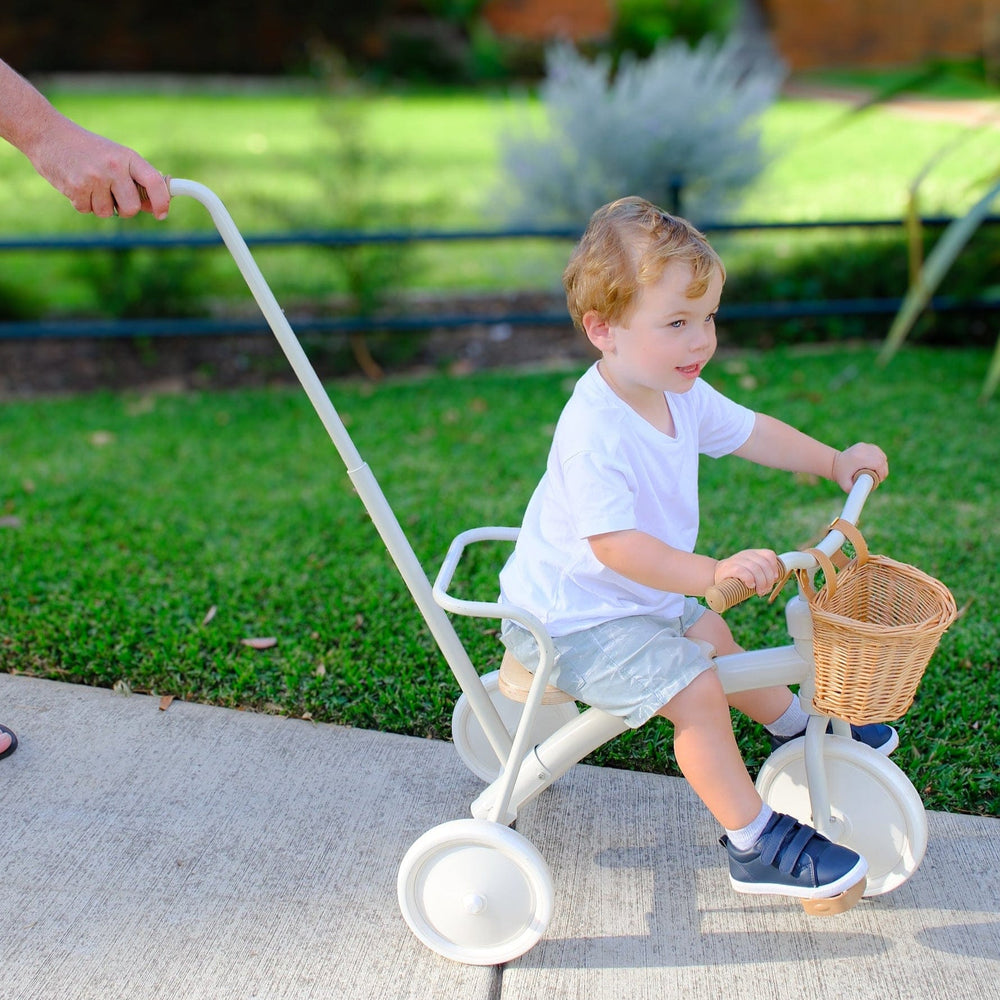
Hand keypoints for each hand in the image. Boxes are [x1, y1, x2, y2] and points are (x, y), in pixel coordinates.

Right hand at [30, 116, 169, 219]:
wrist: (47, 134)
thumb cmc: (87, 149)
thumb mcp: (115, 156)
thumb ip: (135, 180)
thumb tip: (153, 207)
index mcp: (128, 157)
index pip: (155, 183)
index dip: (162, 202)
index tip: (161, 214)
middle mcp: (114, 167)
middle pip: (131, 208)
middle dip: (124, 209)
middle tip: (113, 196)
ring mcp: (94, 178)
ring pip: (107, 213)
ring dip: (99, 205)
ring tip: (90, 184)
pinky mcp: (76, 187)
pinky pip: (87, 210)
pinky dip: (83, 203)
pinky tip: (77, 184)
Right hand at [714, 548, 780, 596]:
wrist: (714, 576)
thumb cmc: (736, 577)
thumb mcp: (750, 571)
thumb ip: (761, 573)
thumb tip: (776, 580)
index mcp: (752, 554)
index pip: (769, 555)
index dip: (774, 567)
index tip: (774, 579)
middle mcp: (745, 554)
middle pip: (763, 564)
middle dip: (768, 580)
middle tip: (765, 590)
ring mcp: (736, 560)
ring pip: (755, 568)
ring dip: (761, 582)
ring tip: (760, 592)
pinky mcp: (728, 568)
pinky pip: (743, 571)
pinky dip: (749, 579)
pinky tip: (750, 586)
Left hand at [831, 443, 888, 492]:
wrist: (833, 463)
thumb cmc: (841, 476)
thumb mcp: (846, 486)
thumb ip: (855, 492)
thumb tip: (866, 493)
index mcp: (858, 458)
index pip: (877, 463)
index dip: (882, 472)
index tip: (880, 479)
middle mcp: (861, 450)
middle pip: (881, 459)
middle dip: (883, 469)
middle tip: (880, 478)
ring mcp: (863, 446)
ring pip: (880, 454)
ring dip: (883, 464)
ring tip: (879, 472)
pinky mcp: (864, 445)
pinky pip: (877, 451)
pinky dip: (880, 458)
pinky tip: (878, 464)